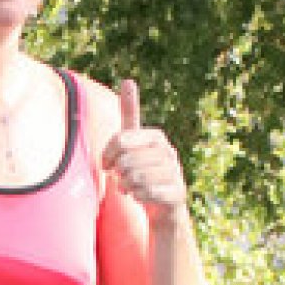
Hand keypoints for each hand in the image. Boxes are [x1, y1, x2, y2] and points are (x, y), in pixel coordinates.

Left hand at [102, 79, 188, 221]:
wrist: (163, 206)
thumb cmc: (142, 171)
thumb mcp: (133, 142)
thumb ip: (129, 115)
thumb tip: (128, 79)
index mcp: (156, 137)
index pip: (120, 140)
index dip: (108, 155)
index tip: (106, 164)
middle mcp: (169, 151)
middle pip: (126, 161)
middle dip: (119, 174)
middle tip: (124, 179)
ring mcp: (175, 172)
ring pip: (135, 178)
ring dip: (127, 187)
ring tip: (133, 187)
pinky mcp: (178, 193)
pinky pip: (146, 193)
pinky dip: (137, 198)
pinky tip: (141, 197)